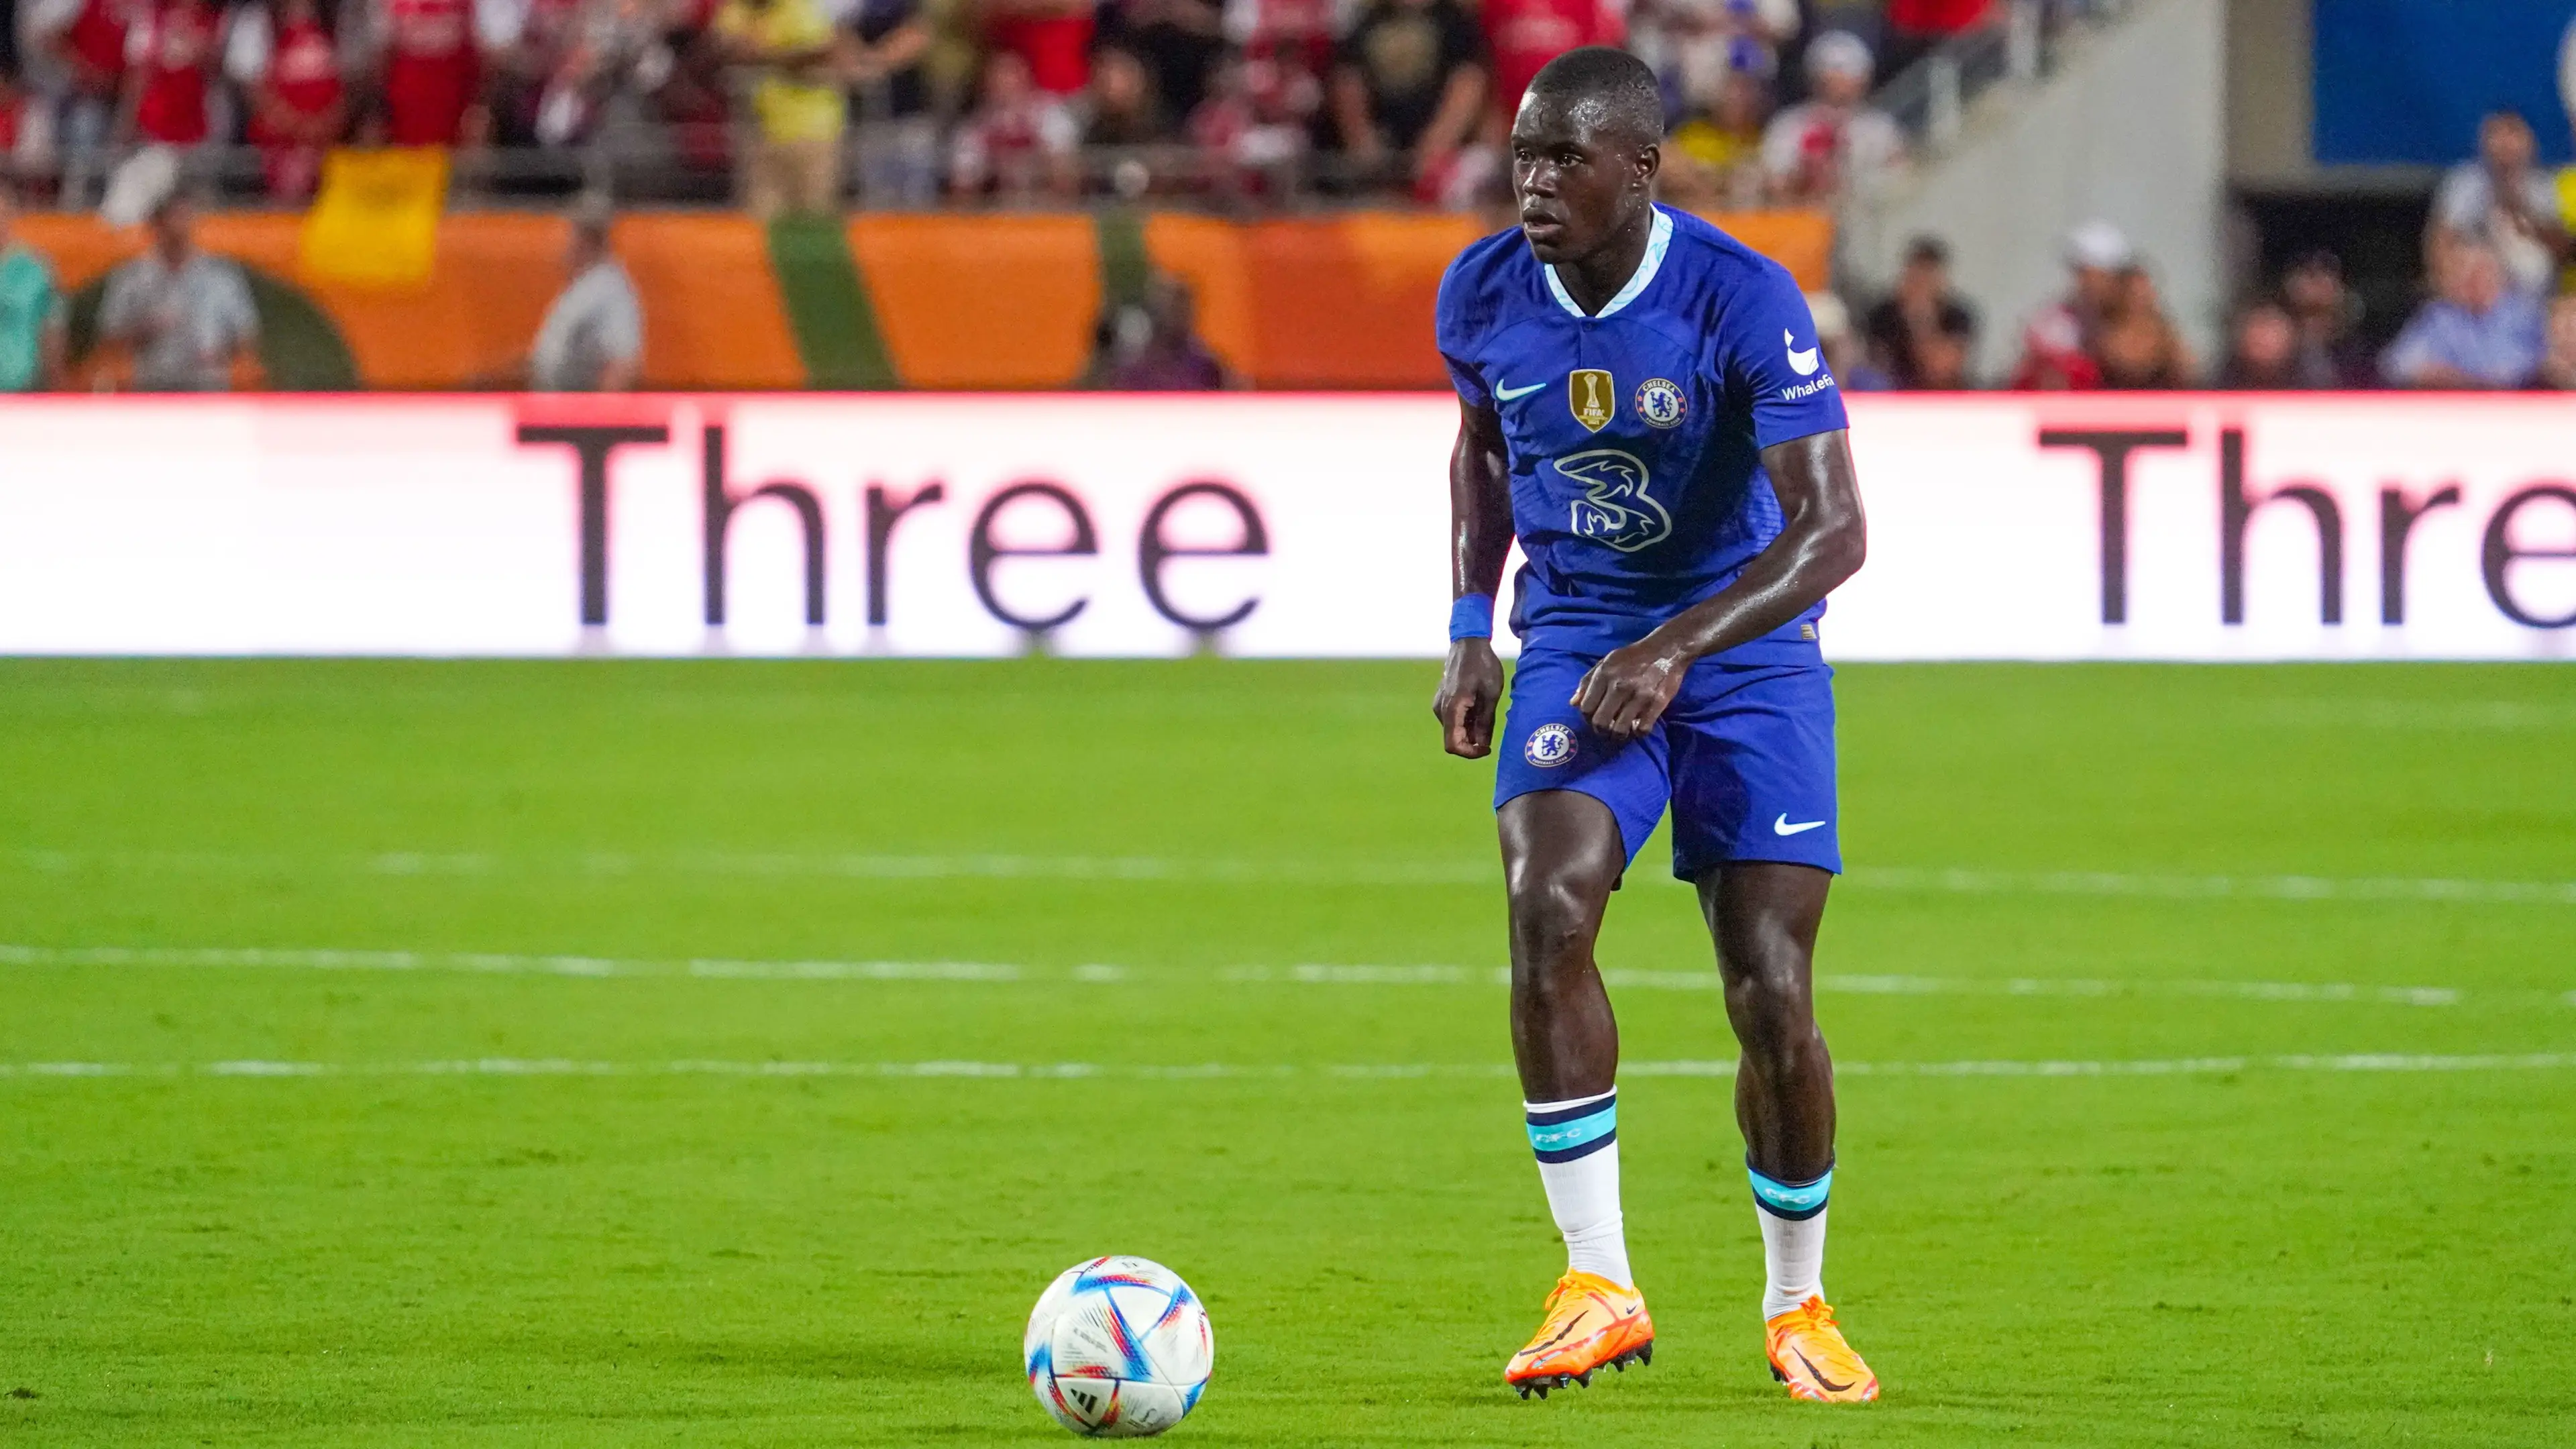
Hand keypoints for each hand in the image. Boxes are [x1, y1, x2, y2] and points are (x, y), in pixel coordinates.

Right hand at [1433, 636, 1502, 757]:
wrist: (1468, 643)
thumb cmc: (1482, 665)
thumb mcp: (1491, 694)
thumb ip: (1486, 722)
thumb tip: (1483, 744)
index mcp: (1452, 708)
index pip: (1453, 745)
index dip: (1470, 753)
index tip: (1486, 748)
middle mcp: (1441, 710)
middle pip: (1453, 739)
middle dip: (1472, 742)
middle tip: (1491, 731)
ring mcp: (1439, 704)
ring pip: (1454, 730)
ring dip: (1470, 731)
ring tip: (1486, 716)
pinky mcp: (1442, 700)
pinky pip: (1453, 720)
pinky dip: (1466, 722)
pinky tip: (1479, 709)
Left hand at [1572, 639, 1685, 742]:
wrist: (1667, 649)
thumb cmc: (1633, 656)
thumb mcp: (1606, 661)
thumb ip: (1588, 681)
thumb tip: (1573, 703)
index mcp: (1604, 675)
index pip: (1586, 708)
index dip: (1587, 718)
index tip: (1594, 719)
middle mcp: (1619, 686)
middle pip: (1600, 722)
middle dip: (1601, 731)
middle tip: (1607, 730)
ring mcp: (1638, 695)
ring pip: (1620, 730)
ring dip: (1619, 735)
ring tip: (1622, 731)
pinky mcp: (1656, 703)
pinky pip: (1642, 729)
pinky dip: (1638, 733)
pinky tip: (1638, 727)